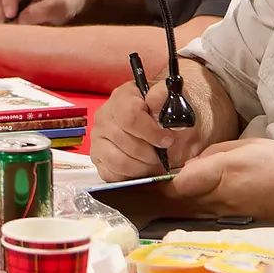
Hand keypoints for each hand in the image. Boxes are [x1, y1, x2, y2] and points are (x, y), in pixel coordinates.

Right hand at [86, 78, 210, 181]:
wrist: (168, 130)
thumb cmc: (170, 116)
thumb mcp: (175, 101)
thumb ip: (165, 96)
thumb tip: (154, 101)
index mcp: (122, 97)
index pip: (130, 117)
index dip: (151, 132)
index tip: (168, 140)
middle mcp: (104, 116)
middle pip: (125, 142)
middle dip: (150, 153)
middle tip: (163, 154)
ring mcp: (98, 138)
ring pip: (118, 161)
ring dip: (142, 167)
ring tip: (153, 162)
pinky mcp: (98, 158)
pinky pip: (111, 174)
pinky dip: (131, 176)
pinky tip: (141, 167)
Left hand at [165, 138, 273, 226]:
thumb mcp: (250, 145)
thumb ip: (216, 152)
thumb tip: (192, 164)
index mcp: (224, 173)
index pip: (178, 184)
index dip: (163, 176)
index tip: (159, 164)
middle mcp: (221, 197)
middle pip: (179, 198)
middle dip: (169, 186)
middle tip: (165, 169)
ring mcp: (227, 212)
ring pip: (190, 207)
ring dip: (184, 194)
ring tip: (185, 177)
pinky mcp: (234, 220)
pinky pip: (206, 211)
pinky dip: (199, 202)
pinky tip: (205, 189)